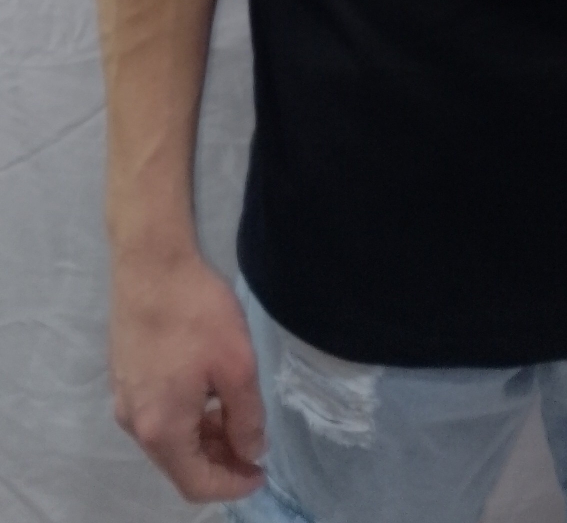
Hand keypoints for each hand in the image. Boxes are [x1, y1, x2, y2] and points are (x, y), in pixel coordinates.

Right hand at [109, 246, 268, 501]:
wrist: (151, 263)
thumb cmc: (196, 313)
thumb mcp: (237, 366)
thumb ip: (247, 417)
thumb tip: (251, 450)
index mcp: (160, 430)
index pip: (196, 483)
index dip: (232, 484)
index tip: (261, 471)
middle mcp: (134, 423)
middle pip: (179, 464)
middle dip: (219, 462)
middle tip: (254, 445)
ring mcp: (124, 399)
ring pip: (168, 440)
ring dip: (203, 439)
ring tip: (236, 419)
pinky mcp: (124, 376)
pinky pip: (157, 415)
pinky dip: (185, 419)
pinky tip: (208, 395)